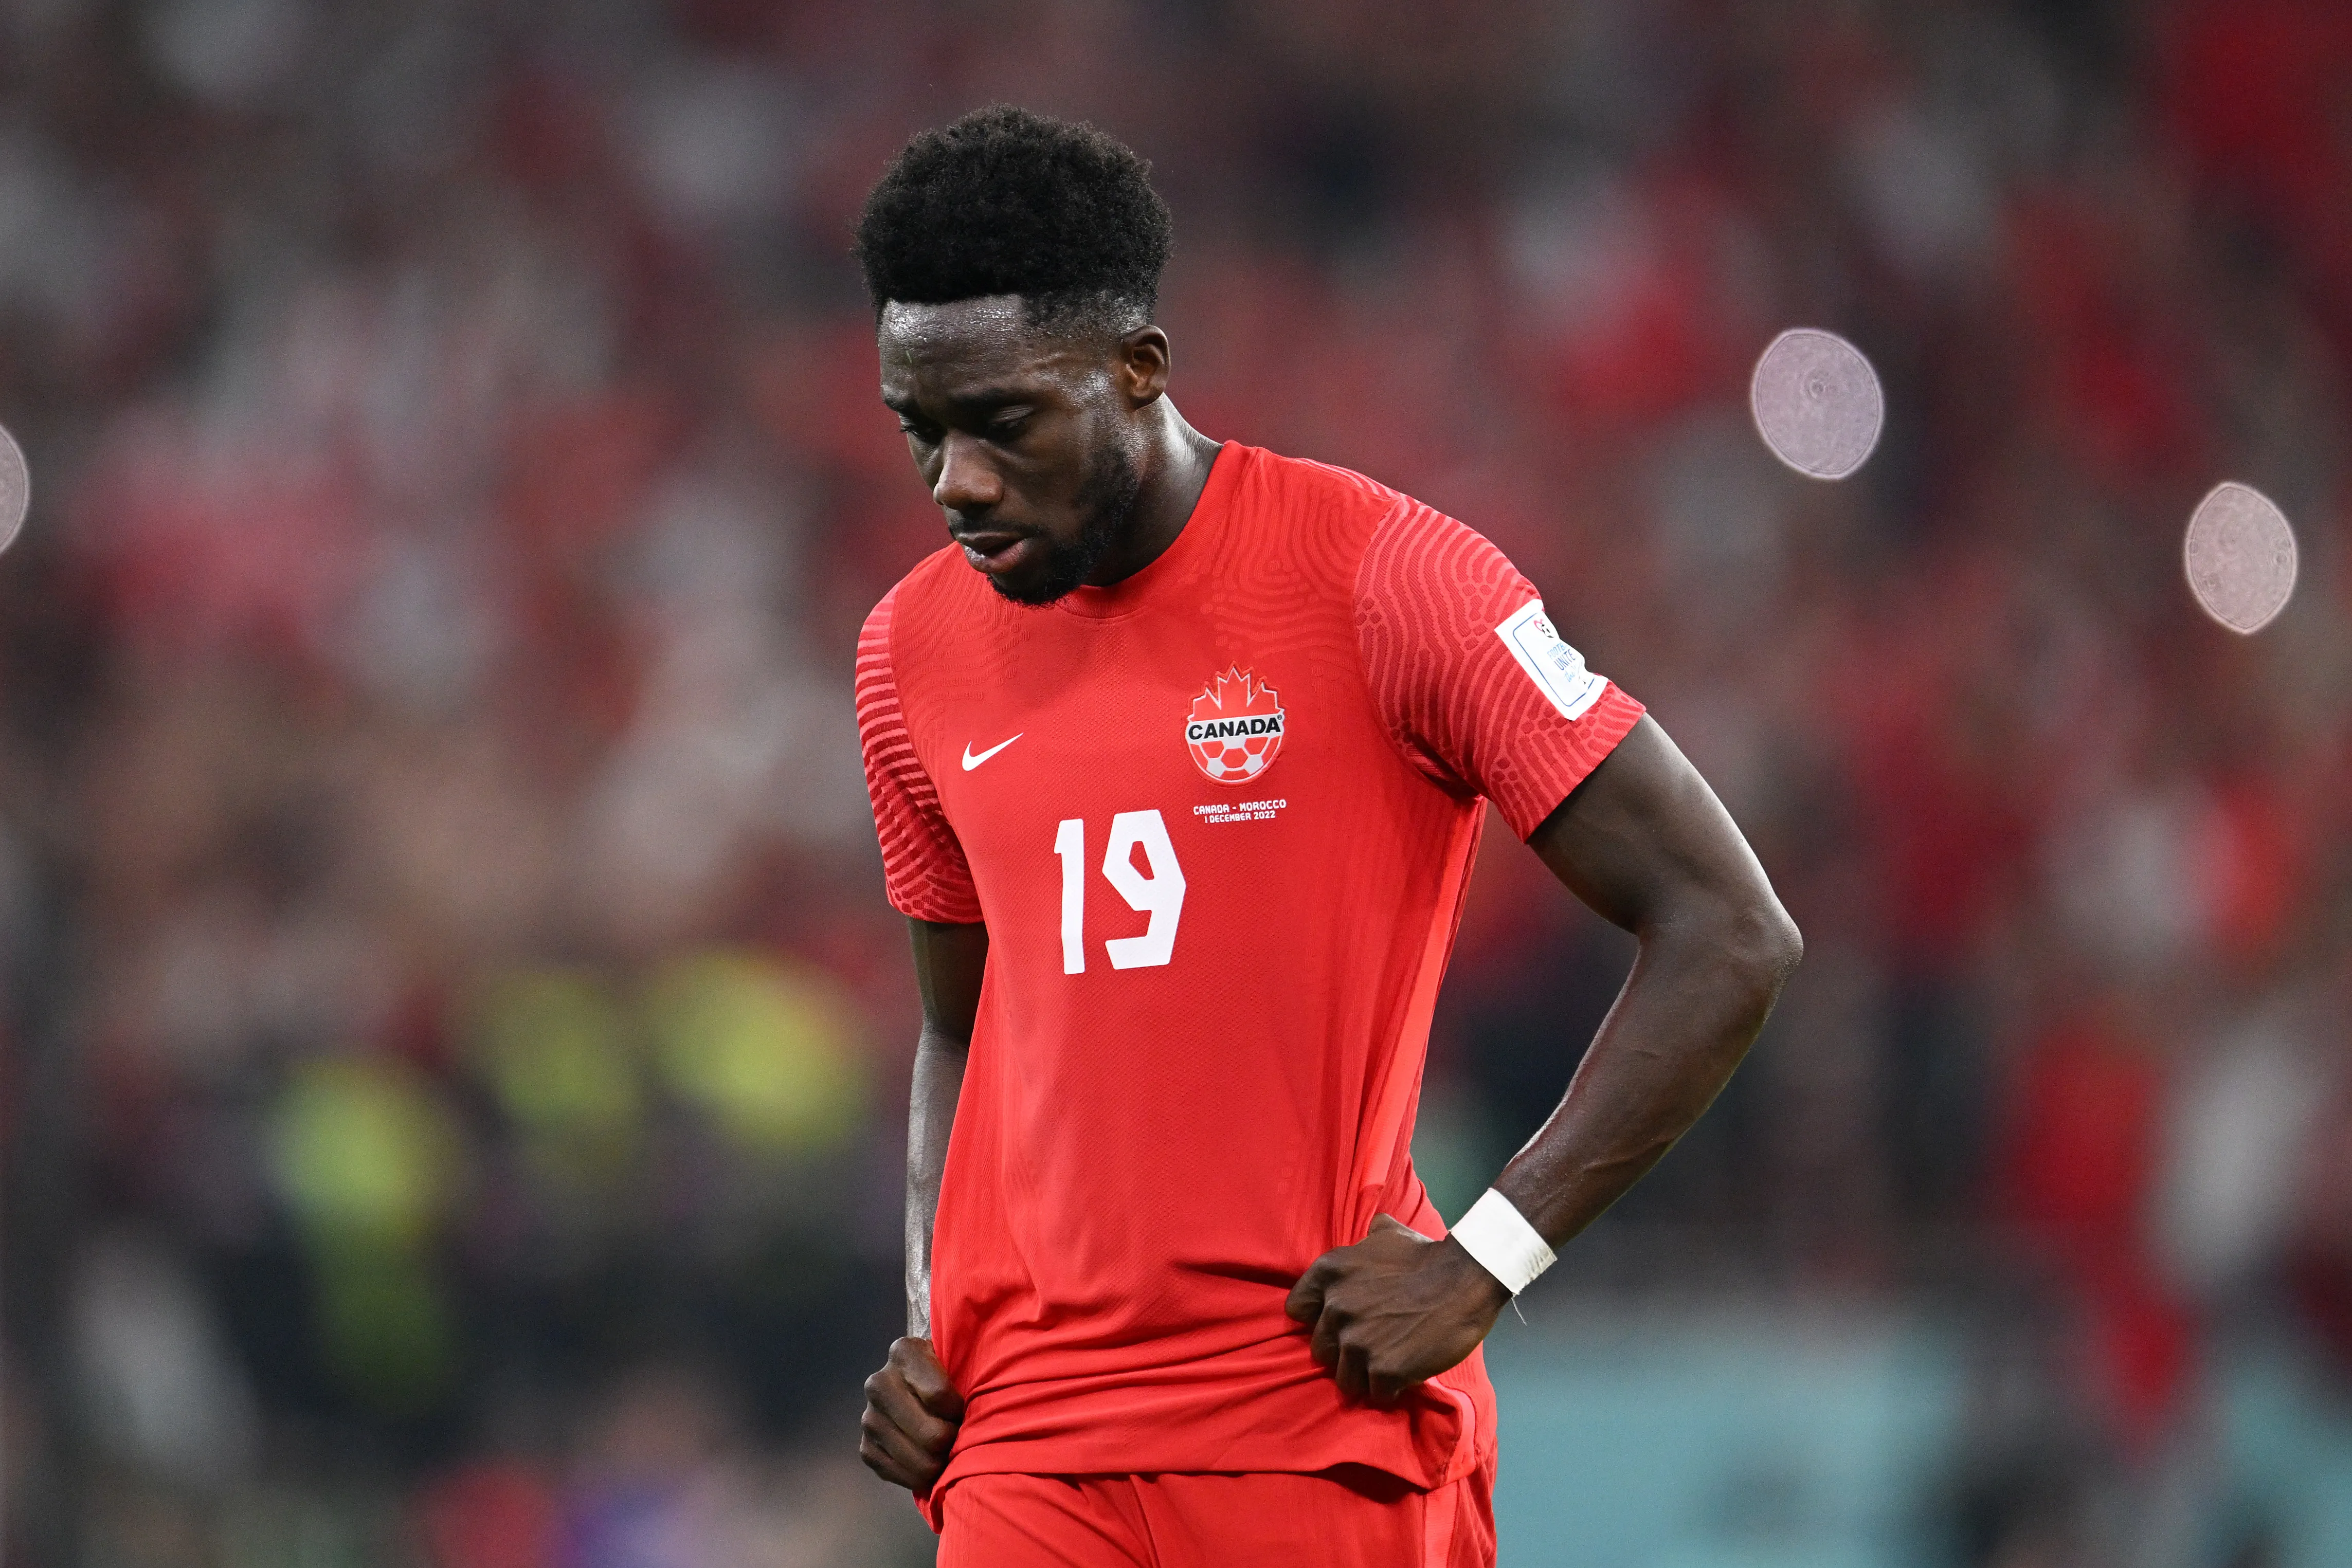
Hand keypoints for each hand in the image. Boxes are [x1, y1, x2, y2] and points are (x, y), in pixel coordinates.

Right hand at [859, 1337, 963, 1489]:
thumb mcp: (959, 1360)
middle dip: (953, 1441)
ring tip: (946, 1449)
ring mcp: (869, 1418)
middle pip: (932, 1435)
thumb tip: (978, 1417)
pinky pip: (899, 1475)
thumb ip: (969, 1376)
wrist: (916, 1383)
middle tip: (959, 1435)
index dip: (959, 1410)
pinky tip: (929, 1464)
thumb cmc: (948, 1371)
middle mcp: (878, 1383)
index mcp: (903, 1352)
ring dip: (940, 1462)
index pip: (940, 1395)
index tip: (964, 1408)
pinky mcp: (866, 1447)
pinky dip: (920, 1477)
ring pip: (919, 1460)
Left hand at [1285, 1214, 1511, 1403]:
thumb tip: (1371, 1227)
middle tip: (1371, 1347)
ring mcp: (1357, 1342)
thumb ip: (1369, 1237)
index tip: (1337, 1324)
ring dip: (1364, 1376)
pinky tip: (1405, 1375)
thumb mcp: (1389, 1235)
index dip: (1317, 1320)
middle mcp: (1336, 1308)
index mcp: (1329, 1273)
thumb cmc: (1427, 1255)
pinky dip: (1390, 1390)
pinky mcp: (1383, 1370)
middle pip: (1321, 1350)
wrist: (1464, 1280)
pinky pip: (1375, 1393)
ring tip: (1387, 1366)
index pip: (1298, 1309)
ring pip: (1344, 1379)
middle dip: (1344, 1352)